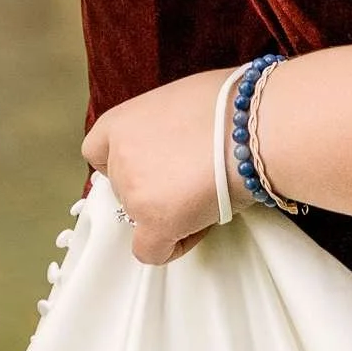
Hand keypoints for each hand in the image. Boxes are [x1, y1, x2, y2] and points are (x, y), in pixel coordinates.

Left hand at [83, 67, 237, 262]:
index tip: (151, 166)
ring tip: (209, 195)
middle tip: (192, 179)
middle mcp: (120, 158)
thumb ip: (161, 125)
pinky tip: (200, 224)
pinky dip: (173, 244)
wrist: (254, 126)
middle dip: (154, 189)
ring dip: (169, 214)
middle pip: (124, 188)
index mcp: (121, 122)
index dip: (122, 163)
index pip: (97, 153)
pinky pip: (151, 251)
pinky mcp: (155, 223)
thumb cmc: (232, 104)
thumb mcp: (182, 99)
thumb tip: (175, 139)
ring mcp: (134, 193)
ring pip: (142, 219)